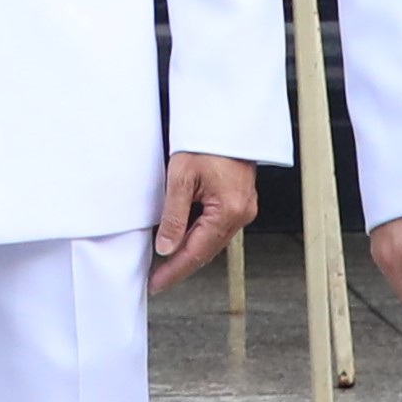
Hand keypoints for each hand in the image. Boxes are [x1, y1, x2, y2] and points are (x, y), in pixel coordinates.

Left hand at [147, 152, 256, 296]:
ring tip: (167, 264)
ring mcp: (244, 208)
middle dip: (181, 266)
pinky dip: (200, 237)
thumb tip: (166, 247)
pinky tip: (185, 240)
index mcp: (229, 210)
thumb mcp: (181, 178)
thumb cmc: (207, 140)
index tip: (157, 284)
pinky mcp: (240, 201)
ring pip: (213, 241)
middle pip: (207, 251)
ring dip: (190, 253)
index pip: (196, 252)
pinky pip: (218, 228)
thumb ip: (173, 217)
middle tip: (158, 279)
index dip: (174, 271)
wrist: (228, 117)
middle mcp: (241, 213)